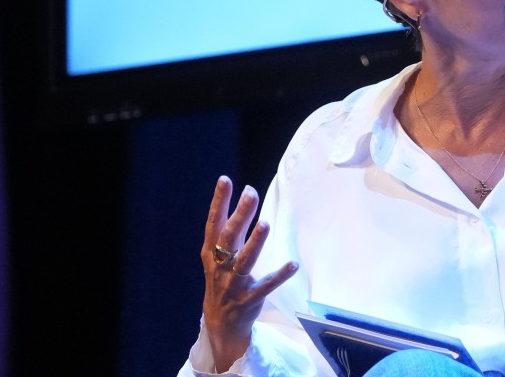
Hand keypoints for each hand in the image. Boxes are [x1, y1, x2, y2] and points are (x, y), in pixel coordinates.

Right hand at [200, 176, 298, 370]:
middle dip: (240, 216)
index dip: (218, 202)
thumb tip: (245, 197)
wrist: (220, 323)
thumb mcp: (217, 256)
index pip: (213, 224)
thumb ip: (228, 231)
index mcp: (212, 253)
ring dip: (255, 243)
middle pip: (229, 238)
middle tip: (251, 194)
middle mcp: (220, 267)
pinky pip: (265, 286)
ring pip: (244, 262)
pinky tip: (292, 264)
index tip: (225, 180)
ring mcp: (233, 284)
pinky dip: (279, 275)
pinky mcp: (249, 299)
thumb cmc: (221, 280)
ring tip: (266, 224)